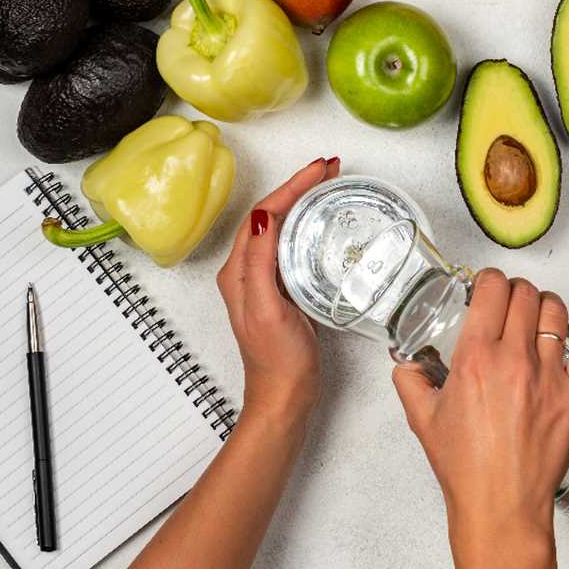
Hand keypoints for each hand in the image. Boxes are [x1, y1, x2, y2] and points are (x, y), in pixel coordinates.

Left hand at [217, 157, 339, 422]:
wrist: (285, 398)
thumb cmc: (278, 361)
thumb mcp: (268, 309)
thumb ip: (261, 264)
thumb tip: (261, 218)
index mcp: (239, 271)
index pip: (263, 213)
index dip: (292, 186)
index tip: (320, 170)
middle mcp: (246, 271)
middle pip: (270, 214)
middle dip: (299, 187)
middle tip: (330, 169)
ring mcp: (263, 280)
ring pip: (281, 227)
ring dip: (303, 203)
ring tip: (329, 186)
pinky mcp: (281, 290)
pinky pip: (292, 246)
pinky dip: (308, 226)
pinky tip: (324, 225)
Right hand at [391, 269, 568, 541]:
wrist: (501, 504)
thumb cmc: (465, 467)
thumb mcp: (422, 419)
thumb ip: (409, 381)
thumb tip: (406, 363)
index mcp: (475, 359)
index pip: (492, 290)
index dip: (489, 279)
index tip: (486, 287)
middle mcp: (514, 360)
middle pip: (525, 294)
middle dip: (515, 289)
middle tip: (509, 302)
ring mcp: (549, 376)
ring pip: (556, 311)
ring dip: (545, 304)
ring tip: (537, 314)